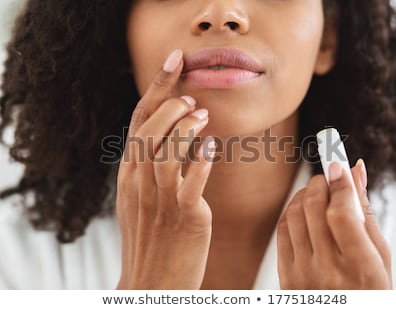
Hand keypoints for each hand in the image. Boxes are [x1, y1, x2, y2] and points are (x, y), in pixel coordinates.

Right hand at [116, 49, 214, 289]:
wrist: (151, 283)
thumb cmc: (153, 239)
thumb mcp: (143, 199)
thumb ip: (154, 168)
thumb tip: (177, 139)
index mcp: (129, 176)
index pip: (138, 122)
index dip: (156, 88)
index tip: (174, 61)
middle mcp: (138, 183)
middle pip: (148, 130)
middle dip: (169, 102)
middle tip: (191, 97)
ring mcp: (159, 200)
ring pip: (165, 152)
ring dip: (184, 128)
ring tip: (202, 116)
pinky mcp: (183, 218)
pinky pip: (190, 183)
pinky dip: (200, 162)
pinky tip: (210, 147)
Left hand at [277, 160, 391, 288]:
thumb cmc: (369, 289)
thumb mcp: (380, 256)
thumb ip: (365, 213)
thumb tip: (356, 171)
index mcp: (359, 268)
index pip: (342, 214)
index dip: (340, 184)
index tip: (339, 164)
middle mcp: (328, 271)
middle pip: (314, 208)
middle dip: (321, 182)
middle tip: (329, 176)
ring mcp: (302, 274)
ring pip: (294, 214)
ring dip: (305, 194)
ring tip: (318, 193)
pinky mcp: (285, 275)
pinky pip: (282, 229)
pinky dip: (292, 211)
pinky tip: (303, 209)